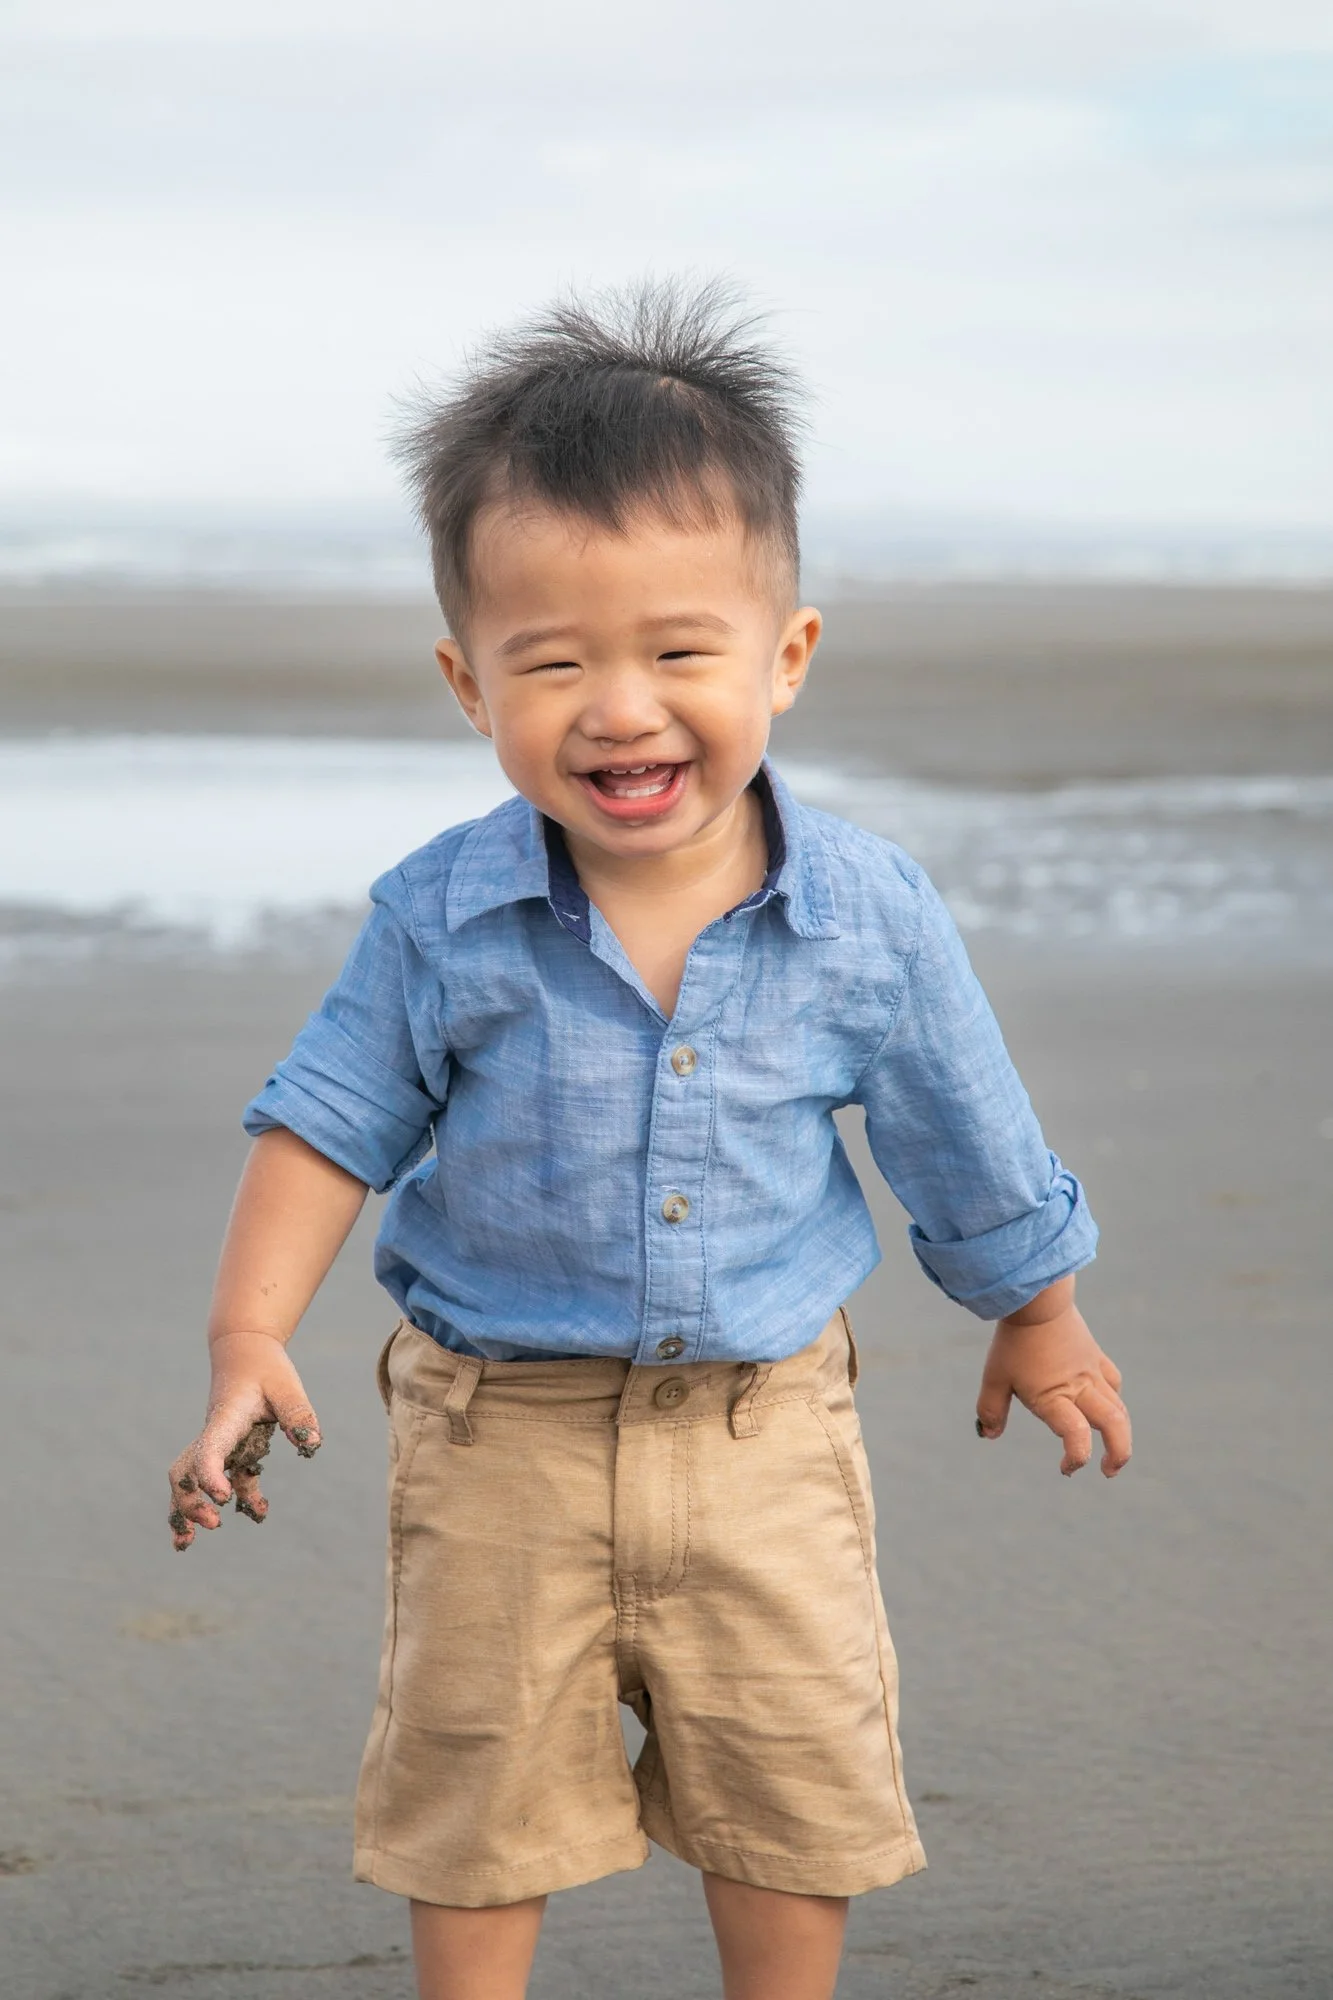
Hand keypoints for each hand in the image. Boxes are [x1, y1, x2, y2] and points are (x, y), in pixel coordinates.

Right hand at [167, 1330, 321, 1549]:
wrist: (246, 1351)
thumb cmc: (266, 1367)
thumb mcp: (287, 1386)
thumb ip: (298, 1413)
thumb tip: (311, 1444)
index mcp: (225, 1420)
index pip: (208, 1450)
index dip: (210, 1476)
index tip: (223, 1499)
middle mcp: (214, 1435)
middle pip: (184, 1471)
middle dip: (188, 1501)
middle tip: (212, 1523)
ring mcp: (220, 1445)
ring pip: (191, 1481)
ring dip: (187, 1510)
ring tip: (185, 1545)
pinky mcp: (232, 1450)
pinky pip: (227, 1479)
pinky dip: (237, 1498)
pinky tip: (258, 1512)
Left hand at [975, 1284, 1130, 1477]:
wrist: (1037, 1297)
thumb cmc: (1013, 1340)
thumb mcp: (994, 1377)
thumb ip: (991, 1410)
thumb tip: (988, 1434)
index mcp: (1055, 1396)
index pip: (1076, 1435)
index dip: (1076, 1458)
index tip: (1066, 1470)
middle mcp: (1080, 1387)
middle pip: (1114, 1425)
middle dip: (1119, 1454)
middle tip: (1109, 1471)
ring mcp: (1092, 1371)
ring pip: (1119, 1407)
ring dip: (1121, 1432)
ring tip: (1113, 1448)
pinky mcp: (1095, 1356)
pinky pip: (1114, 1382)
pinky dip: (1115, 1400)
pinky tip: (1103, 1404)